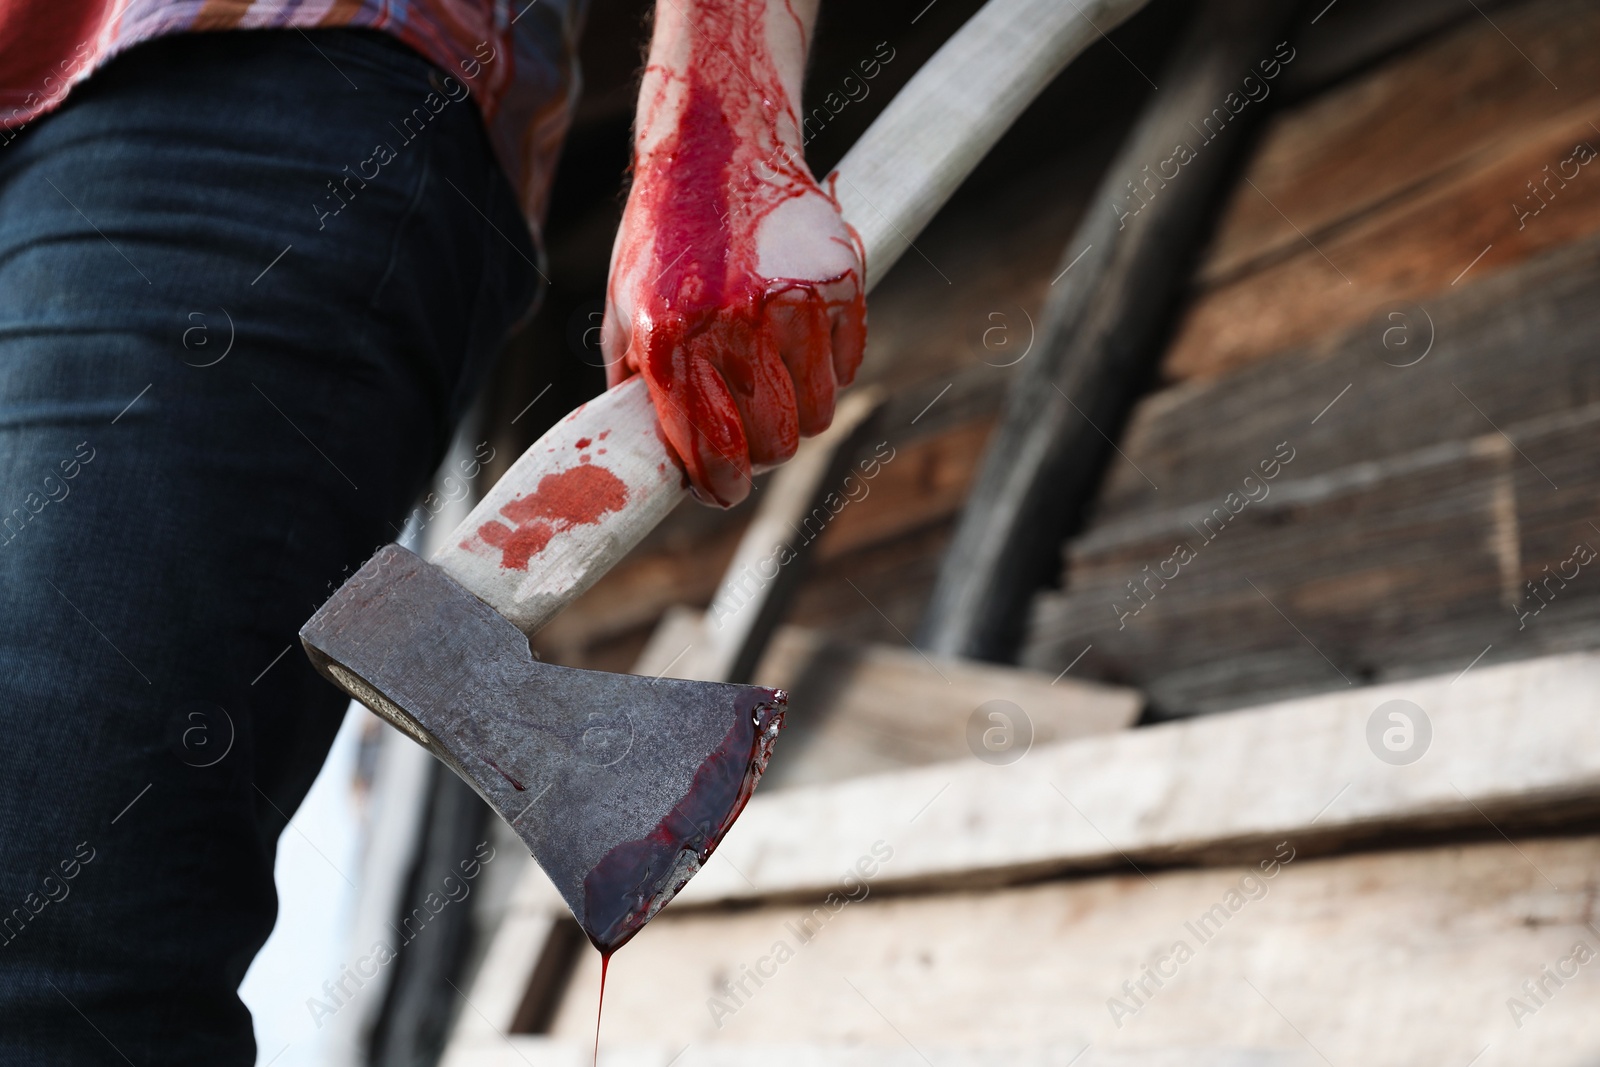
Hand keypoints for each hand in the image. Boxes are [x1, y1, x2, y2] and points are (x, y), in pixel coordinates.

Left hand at [601, 0, 866, 507]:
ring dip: (799, 417)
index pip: (707, 449)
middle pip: (773, 443)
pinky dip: (830, 371)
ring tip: (777, 392)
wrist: (715, 142)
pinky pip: (848, 364)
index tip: (722, 492)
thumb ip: (634, 381)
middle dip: (762, 457)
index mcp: (669, 337)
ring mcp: (790, 300)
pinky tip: (801, 348)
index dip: (718, 487)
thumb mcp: (625, 305)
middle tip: (751, 443)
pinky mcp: (835, 277)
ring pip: (817, 412)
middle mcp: (730, 323)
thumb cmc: (664, 235)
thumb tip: (648, 455)